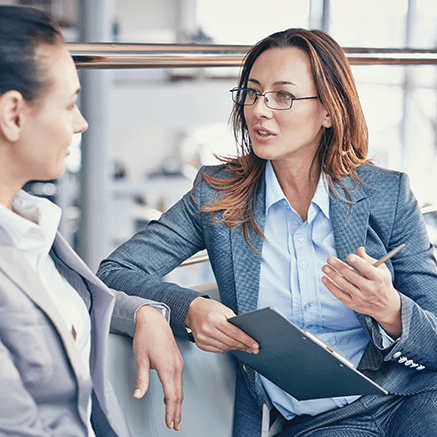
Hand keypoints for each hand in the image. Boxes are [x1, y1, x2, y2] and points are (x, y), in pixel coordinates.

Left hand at [132, 306, 183, 430]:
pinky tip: (173, 397)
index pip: (172, 395)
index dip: (171, 411)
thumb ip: (141, 379)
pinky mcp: (177, 360)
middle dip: (177, 412)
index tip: (169, 423)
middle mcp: (176, 366)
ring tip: (175, 416)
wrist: (154, 319)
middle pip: (179, 394)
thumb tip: (138, 395)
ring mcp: (178, 363)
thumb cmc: (147, 335)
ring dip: (178, 403)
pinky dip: (177, 392)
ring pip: (180, 388)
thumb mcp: (140, 358)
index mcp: (167, 367)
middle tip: (175, 425)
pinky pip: (179, 380)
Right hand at [185, 297, 258, 353]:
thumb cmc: (208, 308)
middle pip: (230, 342)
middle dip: (244, 346)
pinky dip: (226, 349)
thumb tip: (246, 333)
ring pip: (225, 348)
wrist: (192, 310)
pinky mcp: (200, 344)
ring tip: (245, 348)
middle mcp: (207, 330)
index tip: (255, 344)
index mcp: (214, 320)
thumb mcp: (223, 309)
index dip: (247, 340)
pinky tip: (232, 346)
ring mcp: (203, 338)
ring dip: (236, 348)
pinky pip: (217, 350)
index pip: (235, 333)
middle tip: (253, 348)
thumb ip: (234, 321)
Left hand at [321, 246, 401, 337]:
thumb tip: (359, 249)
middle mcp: (370, 289)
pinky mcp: (354, 304)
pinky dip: (330, 287)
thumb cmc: (381, 282)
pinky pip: (339, 295)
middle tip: (329, 258)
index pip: (367, 269)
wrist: (386, 306)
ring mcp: (361, 298)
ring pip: (344, 285)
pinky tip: (324, 278)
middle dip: (339, 266)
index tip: (348, 256)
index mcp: (378, 278)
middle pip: (352, 276)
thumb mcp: (381, 269)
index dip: (357, 262)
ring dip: (332, 275)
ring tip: (325, 267)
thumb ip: (368, 259)